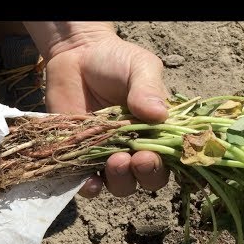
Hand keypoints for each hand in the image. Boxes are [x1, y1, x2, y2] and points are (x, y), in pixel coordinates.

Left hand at [42, 23, 169, 196]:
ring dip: (119, 181)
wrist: (75, 56)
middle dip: (143, 174)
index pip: (169, 158)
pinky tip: (89, 182)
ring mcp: (106, 154)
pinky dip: (89, 187)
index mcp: (156, 130)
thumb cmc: (114, 60)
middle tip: (135, 159)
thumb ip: (148, 88)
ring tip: (113, 162)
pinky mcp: (80, 157)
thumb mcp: (139, 67)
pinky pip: (86, 183)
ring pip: (120, 184)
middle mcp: (134, 147)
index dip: (164, 164)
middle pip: (146, 178)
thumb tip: (160, 115)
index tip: (152, 154)